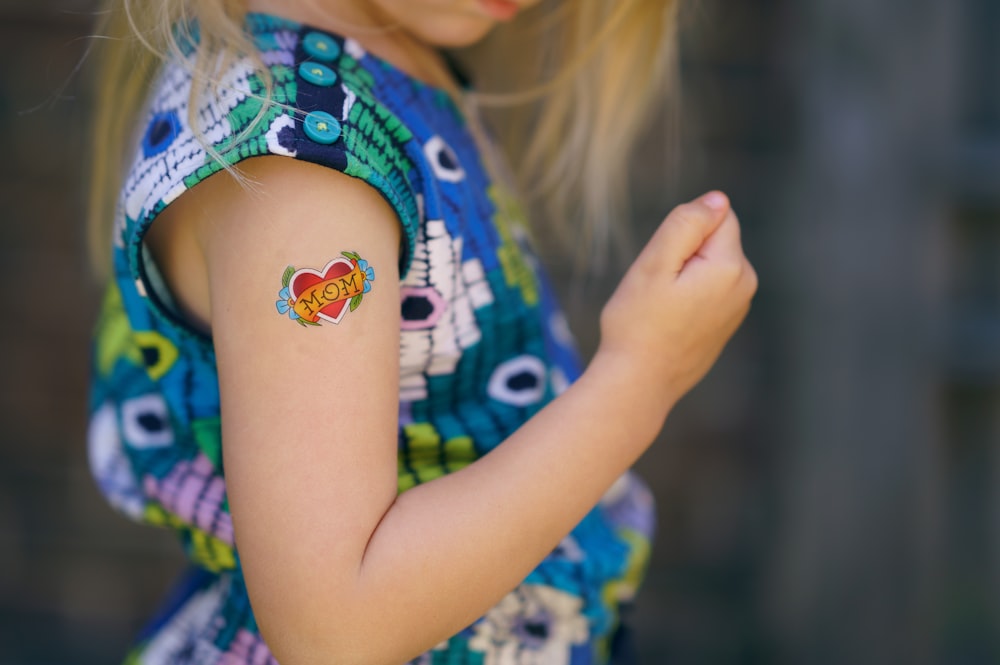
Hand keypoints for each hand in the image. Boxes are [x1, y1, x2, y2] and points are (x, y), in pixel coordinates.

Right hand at [596, 191, 757, 408]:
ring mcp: (738, 308)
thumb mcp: (653, 263)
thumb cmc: (638, 323)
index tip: (663, 264)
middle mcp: (745, 286)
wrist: (639, 383)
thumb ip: (687, 223)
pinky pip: (709, 290)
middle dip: (685, 252)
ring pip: (710, 265)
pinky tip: (670, 322)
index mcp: (731, 267)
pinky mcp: (726, 323)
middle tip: (658, 287)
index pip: (716, 214)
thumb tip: (718, 199)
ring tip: (662, 306)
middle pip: (715, 239)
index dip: (682, 231)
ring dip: (685, 275)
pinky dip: (689, 297)